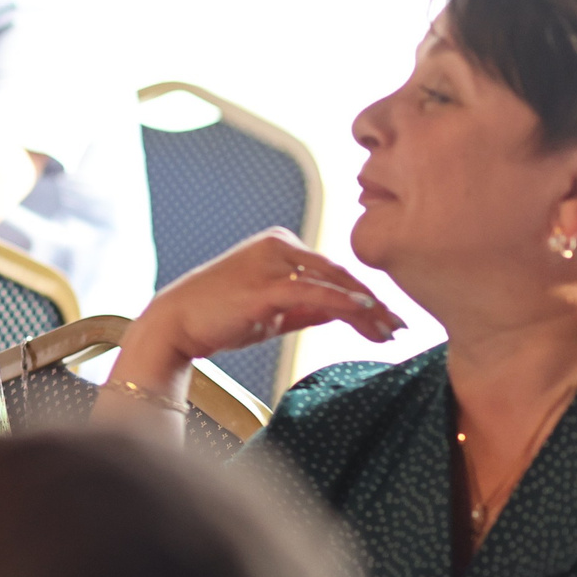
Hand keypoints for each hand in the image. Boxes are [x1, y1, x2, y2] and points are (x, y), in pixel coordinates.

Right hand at [115, 228, 402, 393]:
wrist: (174, 323)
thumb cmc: (218, 316)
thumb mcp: (272, 310)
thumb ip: (308, 306)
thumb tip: (347, 313)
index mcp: (279, 246)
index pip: (334, 270)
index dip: (367, 294)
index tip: (391, 318)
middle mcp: (278, 246)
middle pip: (340, 273)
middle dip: (376, 302)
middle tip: (403, 326)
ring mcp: (270, 263)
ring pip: (333, 283)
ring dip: (368, 308)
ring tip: (391, 330)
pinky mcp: (264, 285)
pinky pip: (313, 293)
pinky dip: (343, 303)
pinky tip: (366, 313)